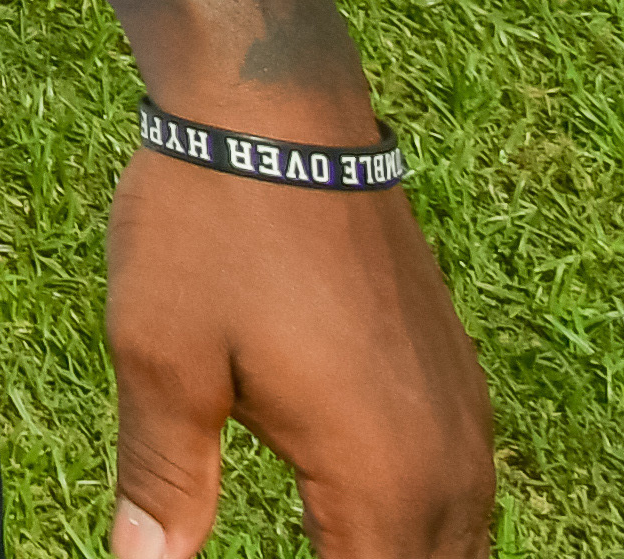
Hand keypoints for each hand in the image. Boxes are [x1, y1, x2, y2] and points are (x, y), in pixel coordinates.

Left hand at [104, 157, 490, 556]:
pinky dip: (423, 530)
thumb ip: (165, 483)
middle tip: (294, 538)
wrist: (274, 109)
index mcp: (381, 476)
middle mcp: (447, 461)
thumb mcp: (160, 362)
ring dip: (399, 558)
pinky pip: (463, 495)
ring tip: (327, 546)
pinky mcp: (454, 376)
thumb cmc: (208, 230)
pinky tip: (372, 530)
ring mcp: (462, 416)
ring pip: (458, 546)